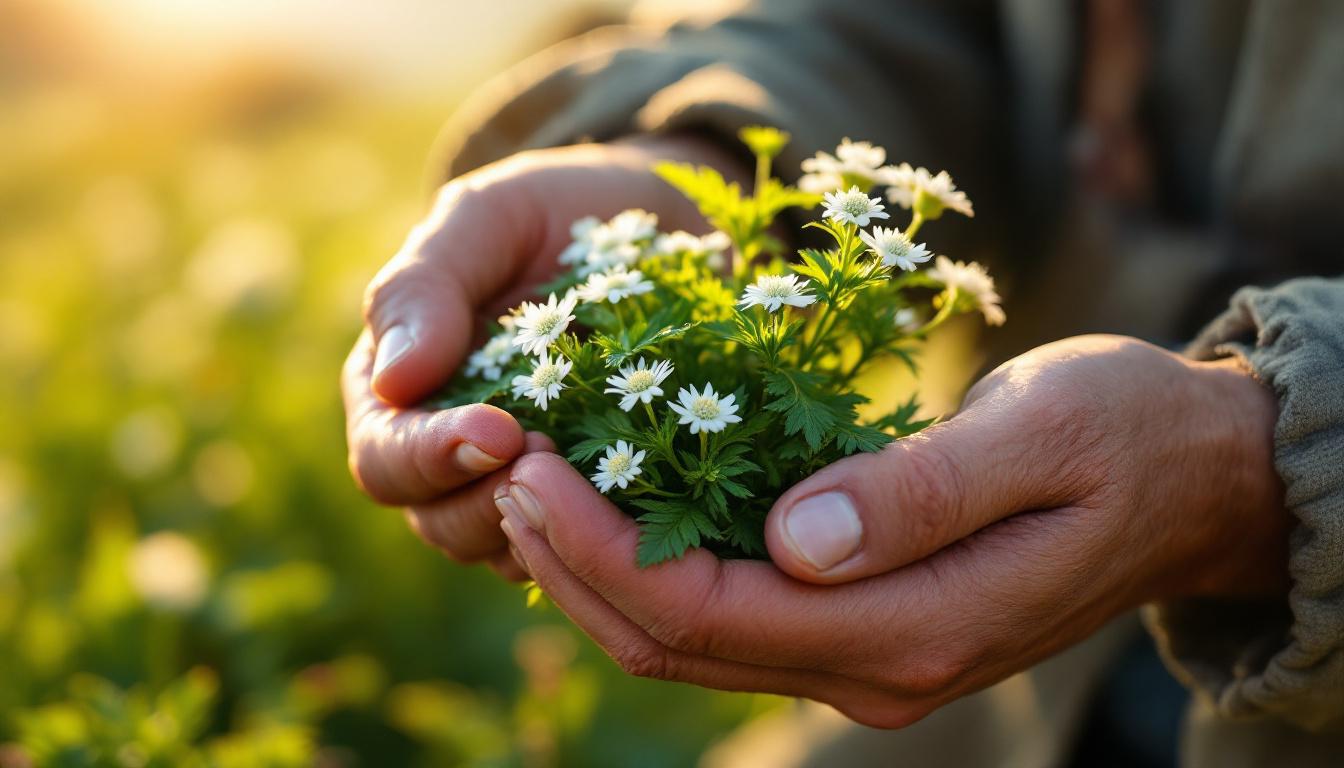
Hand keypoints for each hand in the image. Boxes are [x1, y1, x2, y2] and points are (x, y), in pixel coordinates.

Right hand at [343, 136, 742, 577]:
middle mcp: (446, 451)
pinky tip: (647, 502)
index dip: (432, 456)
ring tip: (606, 480)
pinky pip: (583, 548)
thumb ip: (425, 287)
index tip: (501, 428)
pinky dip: (607, 534)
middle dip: (492, 501)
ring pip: (508, 548)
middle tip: (559, 457)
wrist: (655, 226)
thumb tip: (392, 382)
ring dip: (551, 527)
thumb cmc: (556, 213)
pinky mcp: (587, 502)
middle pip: (439, 521)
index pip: (385, 458)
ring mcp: (517, 482)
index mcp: (397, 390)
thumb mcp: (488, 218)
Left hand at [494, 334, 1289, 725]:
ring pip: (693, 643)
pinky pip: (731, 622)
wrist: (1189, 479)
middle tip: (501, 472)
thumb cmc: (1123, 434)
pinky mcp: (862, 627)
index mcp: (913, 628)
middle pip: (681, 642)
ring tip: (528, 490)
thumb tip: (791, 541)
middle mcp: (878, 669)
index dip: (607, 549)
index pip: (713, 611)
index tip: (532, 469)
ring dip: (599, 574)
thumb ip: (919, 495)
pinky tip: (609, 516)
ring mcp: (867, 659)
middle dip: (576, 564)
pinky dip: (654, 575)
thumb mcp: (1039, 438)